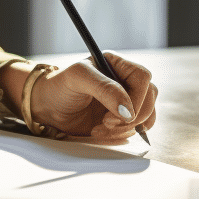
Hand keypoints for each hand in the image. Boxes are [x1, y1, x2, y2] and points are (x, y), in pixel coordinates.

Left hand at [29, 52, 157, 143]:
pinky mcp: (123, 118)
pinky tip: (105, 133)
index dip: (134, 98)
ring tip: (100, 129)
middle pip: (150, 97)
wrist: (48, 106)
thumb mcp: (79, 78)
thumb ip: (105, 89)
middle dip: (131, 117)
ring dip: (126, 128)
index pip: (143, 78)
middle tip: (106, 124)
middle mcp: (125, 81)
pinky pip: (138, 127)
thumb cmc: (60, 86)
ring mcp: (127, 100)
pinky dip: (125, 134)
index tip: (115, 114)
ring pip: (147, 114)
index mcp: (118, 64)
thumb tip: (128, 110)